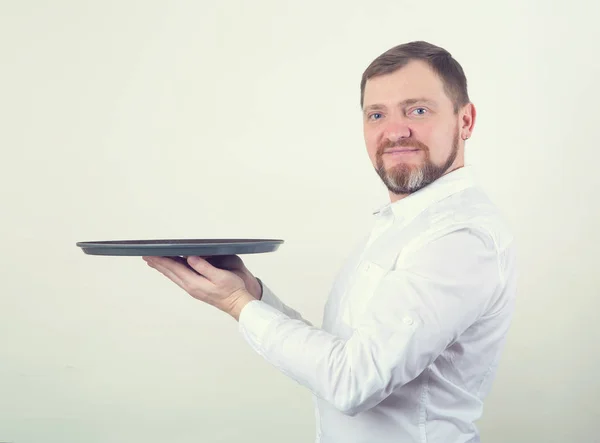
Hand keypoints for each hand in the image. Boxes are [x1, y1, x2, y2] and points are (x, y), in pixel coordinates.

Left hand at [142, 255, 256, 320]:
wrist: (237, 304)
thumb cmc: (232, 290)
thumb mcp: (220, 276)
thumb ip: (204, 267)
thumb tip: (191, 258)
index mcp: (194, 283)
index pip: (174, 268)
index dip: (162, 260)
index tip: (151, 254)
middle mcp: (190, 287)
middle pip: (170, 273)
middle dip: (158, 264)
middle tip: (146, 256)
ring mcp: (193, 289)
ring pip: (174, 276)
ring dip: (164, 268)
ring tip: (154, 262)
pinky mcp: (197, 289)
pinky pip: (180, 279)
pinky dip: (172, 272)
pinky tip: (172, 270)